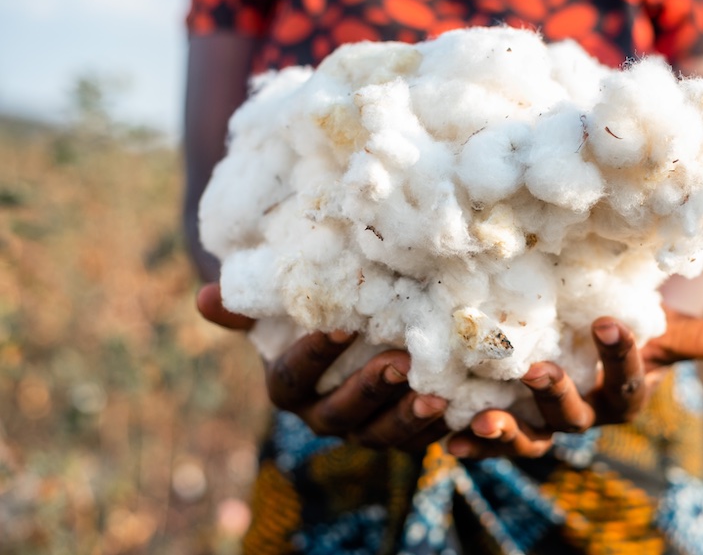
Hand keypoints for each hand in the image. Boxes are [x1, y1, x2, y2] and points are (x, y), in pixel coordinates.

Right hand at [196, 283, 449, 450]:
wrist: (348, 337)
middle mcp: (324, 415)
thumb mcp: (282, 310)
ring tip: (437, 394)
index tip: (341, 325)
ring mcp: (364, 429)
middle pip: (342, 412)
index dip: (314, 356)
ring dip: (410, 418)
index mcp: (290, 388)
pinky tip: (464, 408)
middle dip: (370, 390)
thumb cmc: (309, 316)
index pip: (293, 379)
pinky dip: (443, 430)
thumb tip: (205, 296)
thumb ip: (247, 309)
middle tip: (400, 361)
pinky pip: (421, 440)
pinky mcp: (402, 433)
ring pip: (384, 435)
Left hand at [445, 307, 702, 458]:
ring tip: (481, 420)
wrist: (587, 335)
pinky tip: (448, 439)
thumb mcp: (660, 330)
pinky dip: (469, 442)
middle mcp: (584, 415)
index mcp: (622, 394)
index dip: (624, 358)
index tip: (612, 322)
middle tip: (539, 370)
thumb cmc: (628, 329)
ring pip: (529, 437)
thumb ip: (698, 339)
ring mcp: (543, 422)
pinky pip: (489, 439)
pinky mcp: (506, 420)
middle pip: (575, 415)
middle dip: (558, 395)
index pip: (629, 383)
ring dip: (505, 432)